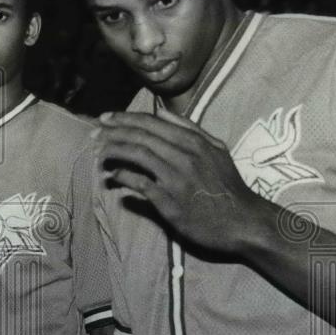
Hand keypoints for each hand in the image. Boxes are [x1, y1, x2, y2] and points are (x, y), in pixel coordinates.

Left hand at [93, 110, 265, 255]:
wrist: (241, 221)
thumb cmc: (227, 185)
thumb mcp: (216, 150)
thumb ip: (189, 129)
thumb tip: (161, 113)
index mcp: (193, 141)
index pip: (151, 122)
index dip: (124, 118)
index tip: (105, 118)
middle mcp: (184, 155)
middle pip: (140, 136)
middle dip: (112, 131)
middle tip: (93, 133)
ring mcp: (176, 178)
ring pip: (137, 155)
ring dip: (113, 151)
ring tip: (98, 154)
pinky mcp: (169, 201)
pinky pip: (140, 183)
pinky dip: (123, 176)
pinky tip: (113, 176)